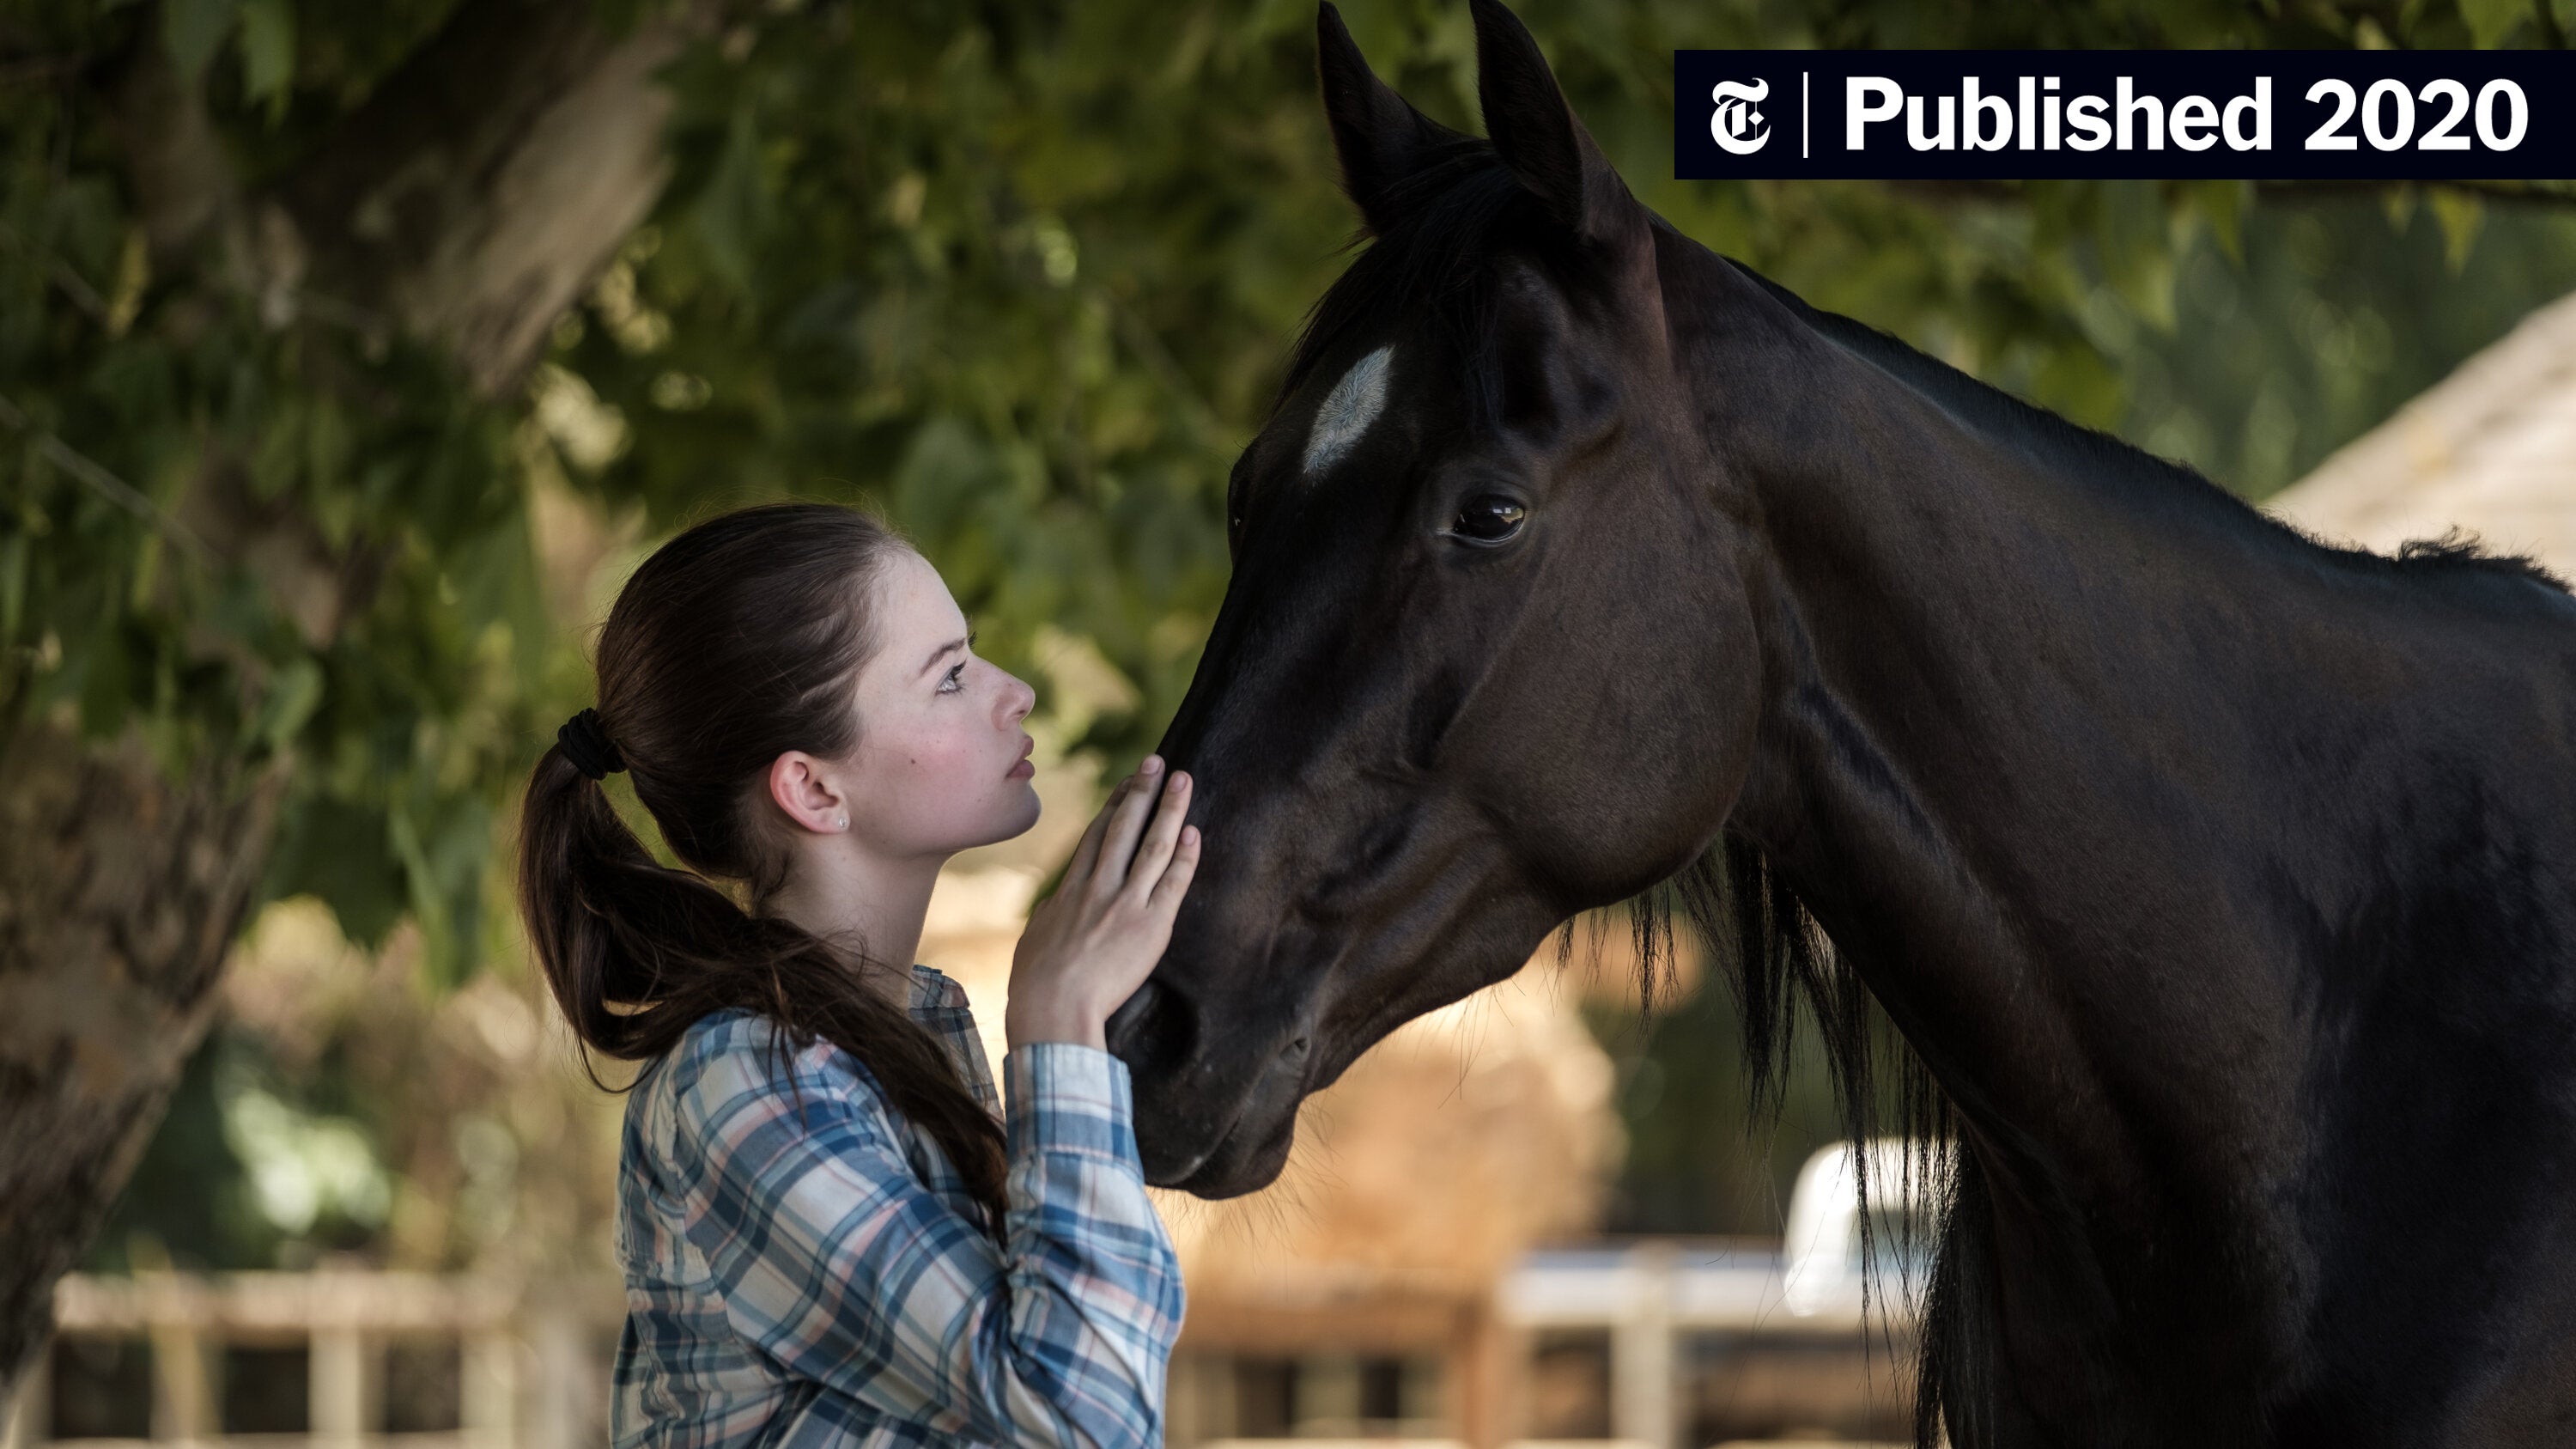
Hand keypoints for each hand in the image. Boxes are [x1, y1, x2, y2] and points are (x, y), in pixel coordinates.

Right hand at [1006, 755, 1201, 1050]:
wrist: (1052, 1008)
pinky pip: (1172, 883)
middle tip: (1156, 762)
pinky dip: (1184, 856)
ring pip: (1151, 845)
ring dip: (1169, 808)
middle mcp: (1098, 887)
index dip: (1113, 806)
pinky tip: (1193, 832)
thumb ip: (1054, 915)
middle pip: (1123, 828)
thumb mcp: (1036, 937)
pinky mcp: (1150, 925)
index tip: (1126, 785)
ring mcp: (1125, 903)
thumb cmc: (1036, 984)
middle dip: (1140, 791)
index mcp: (1070, 889)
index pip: (1096, 836)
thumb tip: (1058, 909)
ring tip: (1182, 779)